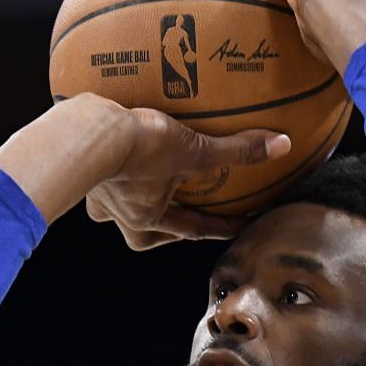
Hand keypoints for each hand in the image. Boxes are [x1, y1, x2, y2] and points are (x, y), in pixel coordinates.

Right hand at [86, 104, 289, 251]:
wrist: (87, 132)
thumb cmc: (139, 149)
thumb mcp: (194, 150)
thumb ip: (237, 151)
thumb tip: (280, 146)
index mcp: (149, 222)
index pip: (194, 229)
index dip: (221, 226)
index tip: (242, 223)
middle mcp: (121, 218)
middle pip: (150, 233)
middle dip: (169, 226)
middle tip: (186, 213)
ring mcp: (99, 198)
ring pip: (122, 210)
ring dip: (137, 202)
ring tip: (149, 186)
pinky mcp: (85, 173)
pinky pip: (105, 179)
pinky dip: (115, 173)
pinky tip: (122, 158)